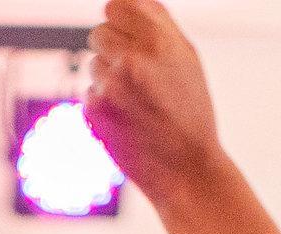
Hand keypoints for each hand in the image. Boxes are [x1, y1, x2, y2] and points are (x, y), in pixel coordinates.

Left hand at [86, 0, 222, 194]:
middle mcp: (133, 57)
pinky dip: (104, 105)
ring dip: (109, 79)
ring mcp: (111, 84)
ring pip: (93, 64)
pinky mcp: (95, 109)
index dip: (119, 20)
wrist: (186, 170)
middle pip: (99, 32)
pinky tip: (128, 121)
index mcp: (160, 40)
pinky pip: (89, 93)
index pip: (117, 5)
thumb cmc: (190, 113)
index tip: (126, 33)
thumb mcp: (187, 60)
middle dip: (112, 50)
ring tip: (137, 103)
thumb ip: (158, 25)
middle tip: (135, 76)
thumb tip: (130, 1)